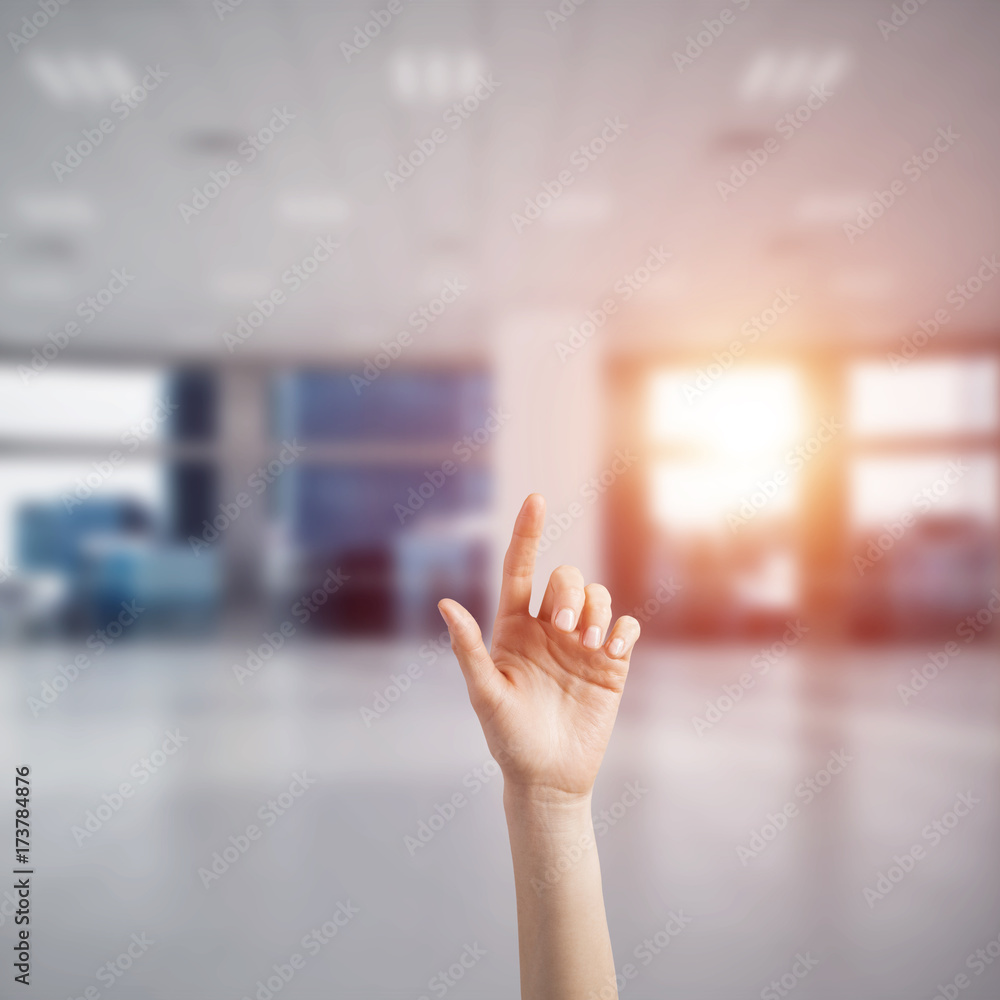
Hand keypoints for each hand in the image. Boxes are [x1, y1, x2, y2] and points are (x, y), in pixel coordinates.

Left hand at [438, 494, 639, 801]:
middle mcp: (547, 628)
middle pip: (565, 578)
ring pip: (598, 596)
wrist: (548, 777)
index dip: (527, 534)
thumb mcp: (485, 695)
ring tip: (590, 644)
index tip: (535, 499)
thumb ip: (468, 649)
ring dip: (597, 609)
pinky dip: (623, 629)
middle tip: (566, 628)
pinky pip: (625, 625)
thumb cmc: (507, 738)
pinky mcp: (610, 663)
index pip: (518, 569)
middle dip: (570, 592)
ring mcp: (581, 643)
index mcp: (513, 627)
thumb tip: (445, 605)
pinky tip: (613, 651)